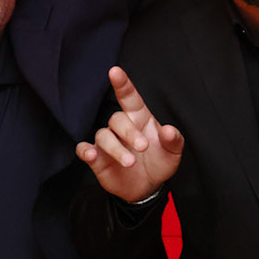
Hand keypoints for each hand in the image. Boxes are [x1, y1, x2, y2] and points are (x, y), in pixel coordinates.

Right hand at [77, 66, 183, 202]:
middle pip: (117, 119)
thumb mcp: (173, 152)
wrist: (148, 187)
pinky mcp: (97, 158)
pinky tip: (91, 154)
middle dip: (129, 132)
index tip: (115, 71)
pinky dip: (85, 151)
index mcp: (139, 118)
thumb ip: (173, 140)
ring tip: (130, 163)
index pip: (129, 97)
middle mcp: (121, 128)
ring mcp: (107, 142)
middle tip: (143, 147)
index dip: (122, 84)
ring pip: (103, 136)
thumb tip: (168, 130)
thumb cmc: (160, 162)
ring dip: (115, 148)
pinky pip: (84, 149)